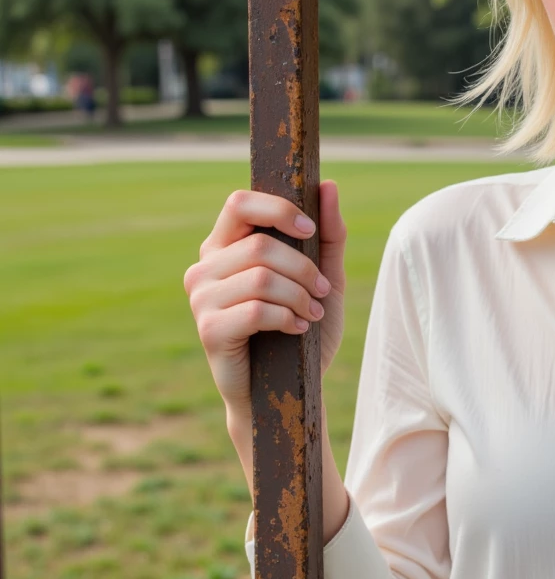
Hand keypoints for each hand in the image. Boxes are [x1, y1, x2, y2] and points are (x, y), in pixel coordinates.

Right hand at [183, 179, 346, 418]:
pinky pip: (255, 310)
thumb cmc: (301, 331)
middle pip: (260, 244)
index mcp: (225, 246)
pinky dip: (286, 317)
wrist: (286, 392)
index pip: (240, 203)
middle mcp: (204, 267)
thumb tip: (329, 186)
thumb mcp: (324, 279)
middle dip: (303, 268)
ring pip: (260, 277)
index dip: (278, 209)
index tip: (310, 231)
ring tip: (311, 312)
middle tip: (320, 291)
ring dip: (298, 295)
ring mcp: (201, 299)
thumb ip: (328, 236)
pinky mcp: (208, 330)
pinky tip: (297, 329)